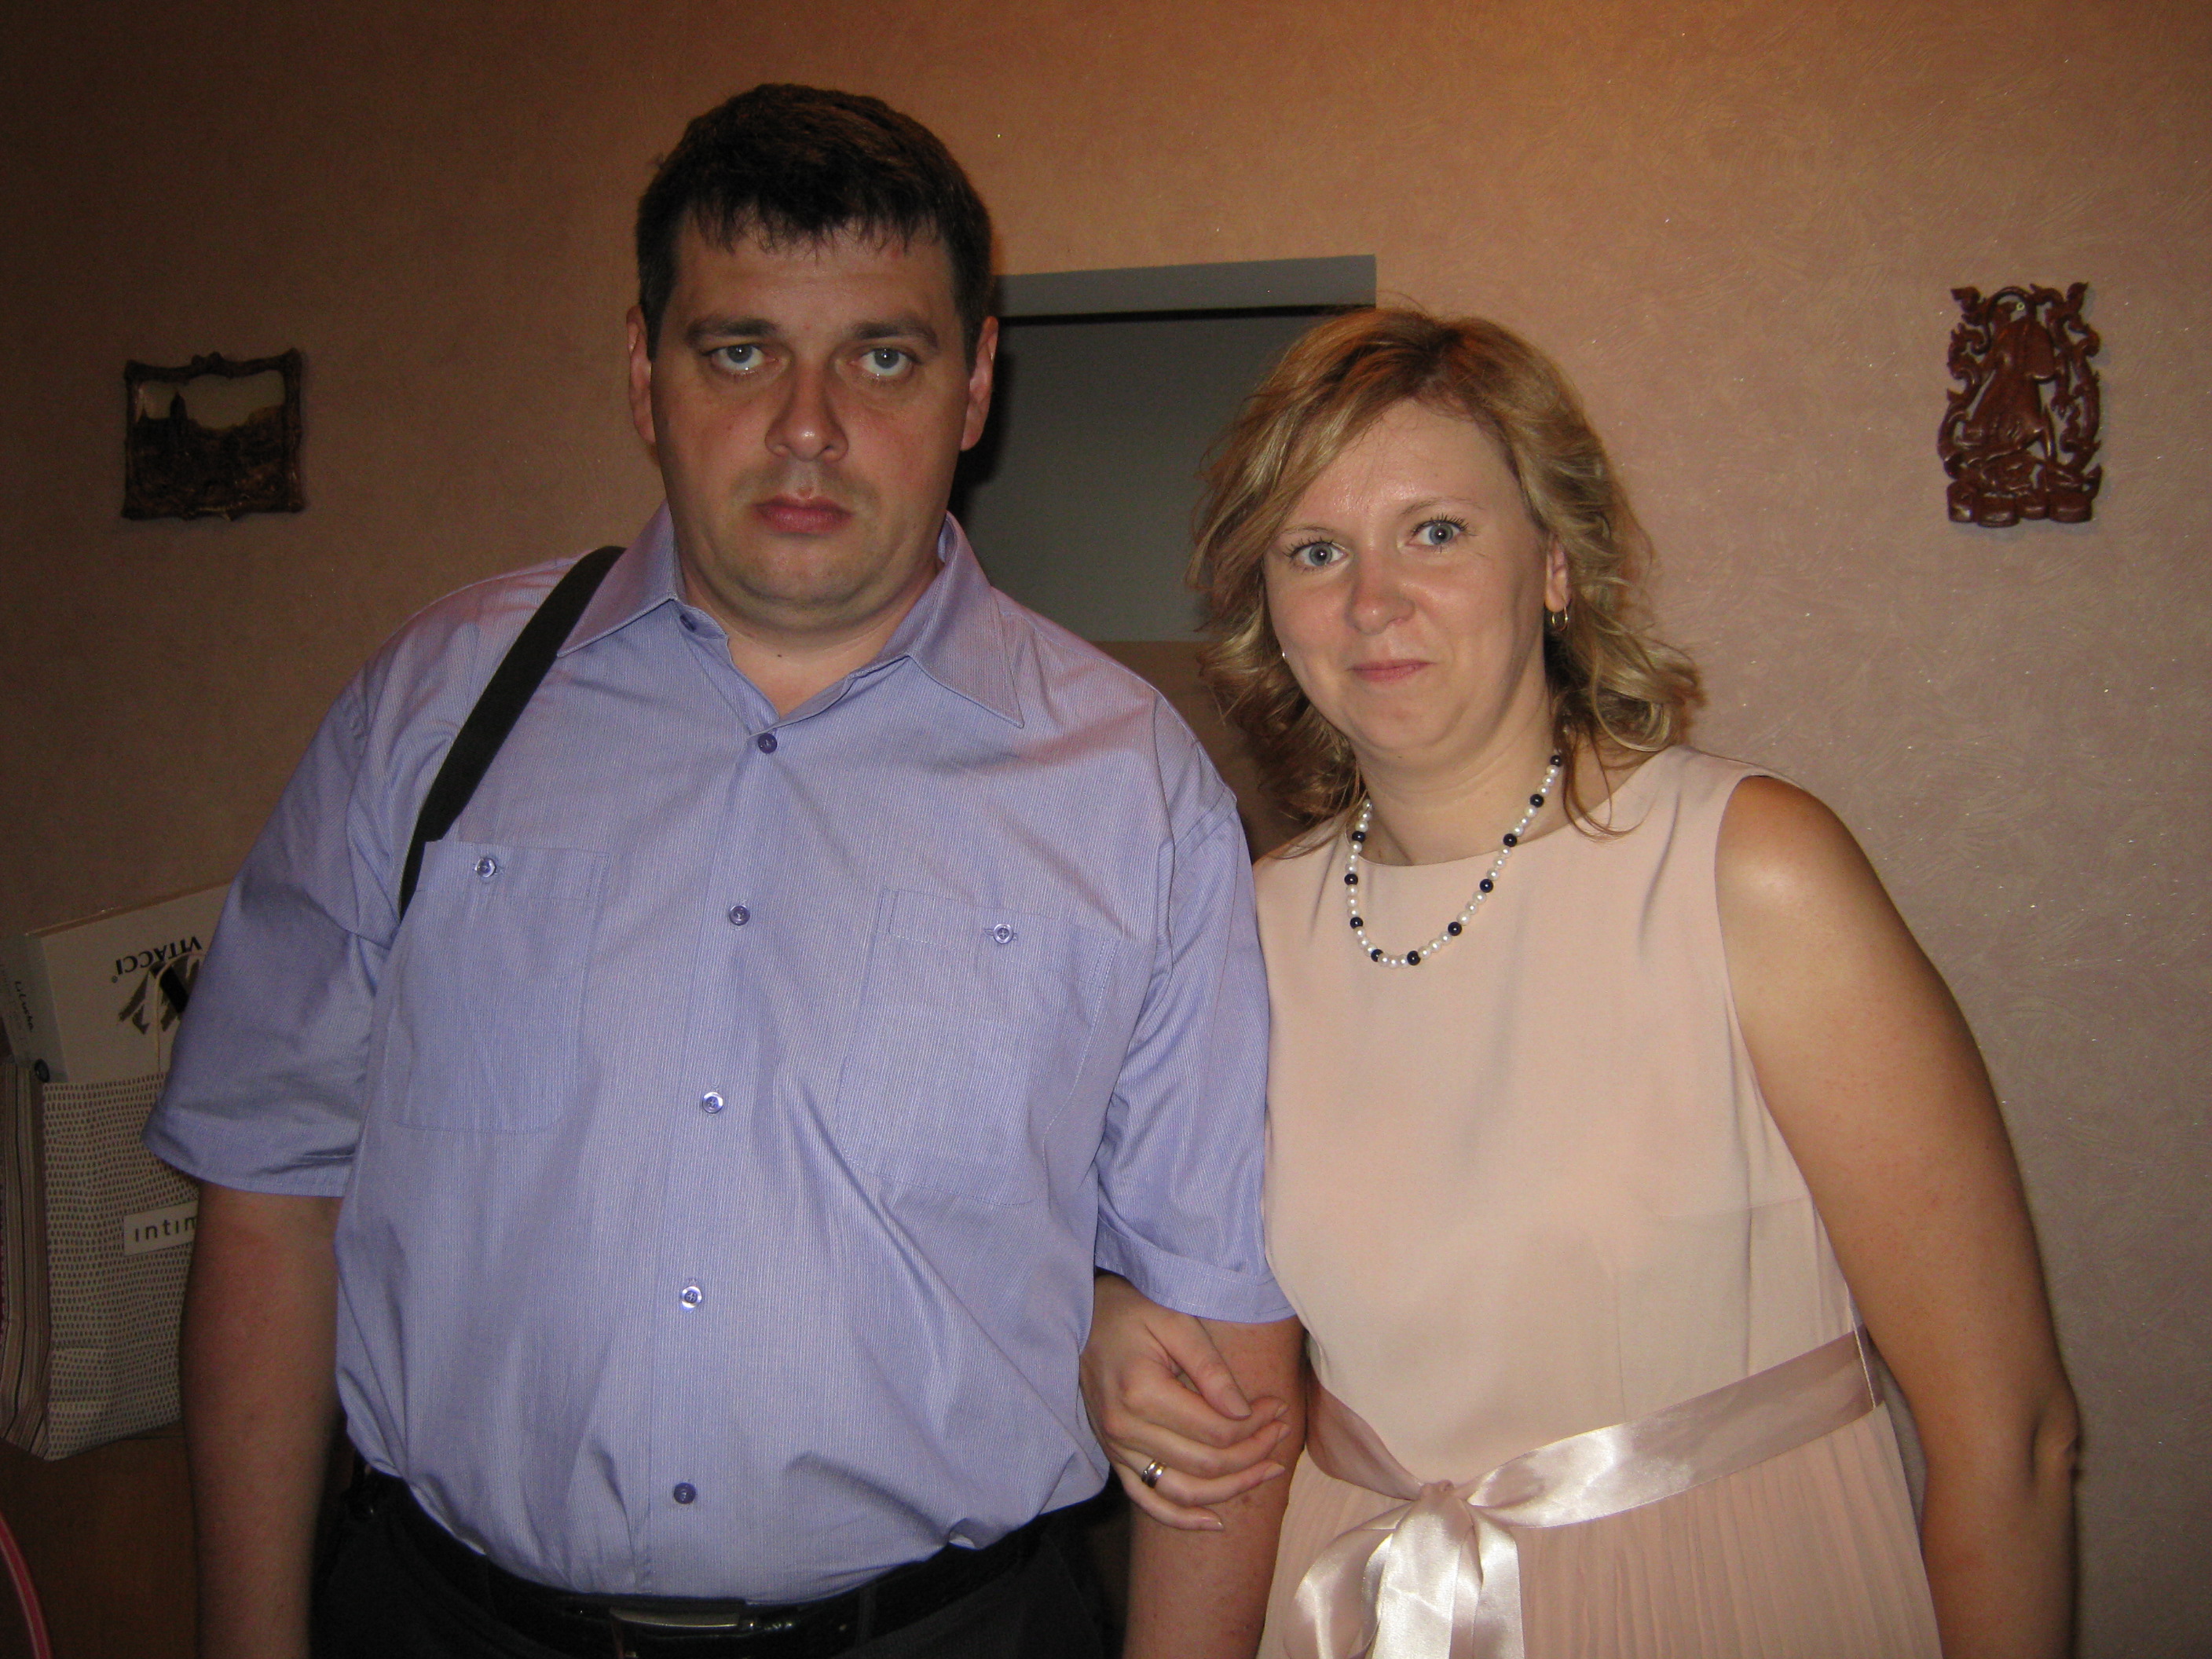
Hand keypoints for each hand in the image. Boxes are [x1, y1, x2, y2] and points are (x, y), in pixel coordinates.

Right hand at [1082, 1274, 1294, 1529]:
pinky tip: (1215, 1522)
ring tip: (1268, 1471)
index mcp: (1142, 1393)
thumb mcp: (1177, 1325)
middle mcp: (1126, 1430)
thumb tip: (1244, 1413)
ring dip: (1231, 1489)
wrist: (1085, 1318)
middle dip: (1253, 1453)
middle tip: (1282, 1432)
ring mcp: (1117, 1449)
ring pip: (1182, 1491)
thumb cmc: (1134, 1312)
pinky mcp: (1114, 1457)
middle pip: (1205, 1464)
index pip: (1215, 1430)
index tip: (1278, 1407)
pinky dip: (1181, 1518)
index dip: (1255, 1426)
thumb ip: (1211, 1370)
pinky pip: (1148, 1501)